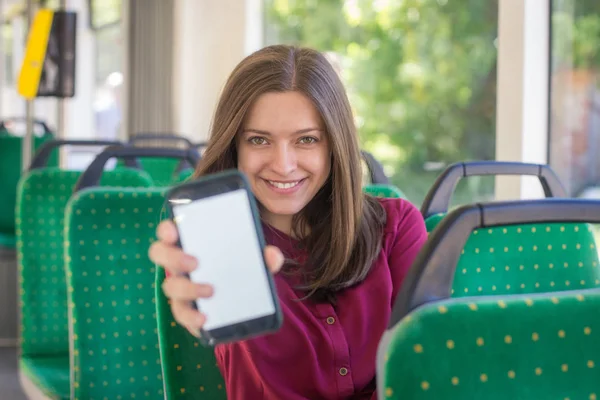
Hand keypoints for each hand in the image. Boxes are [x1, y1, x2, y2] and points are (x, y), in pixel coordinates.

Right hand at [149, 219, 283, 336]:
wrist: (244, 306)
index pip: (169, 231)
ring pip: (170, 287)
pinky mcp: (187, 312)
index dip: (166, 229)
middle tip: (194, 262)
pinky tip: (204, 318)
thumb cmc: (239, 270)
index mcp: (191, 243)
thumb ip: (264, 257)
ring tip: (210, 290)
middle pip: (160, 254)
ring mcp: (180, 288)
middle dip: (173, 257)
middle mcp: (179, 264)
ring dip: (187, 288)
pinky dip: (191, 317)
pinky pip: (182, 315)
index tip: (173, 231)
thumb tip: (272, 255)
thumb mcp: (254, 261)